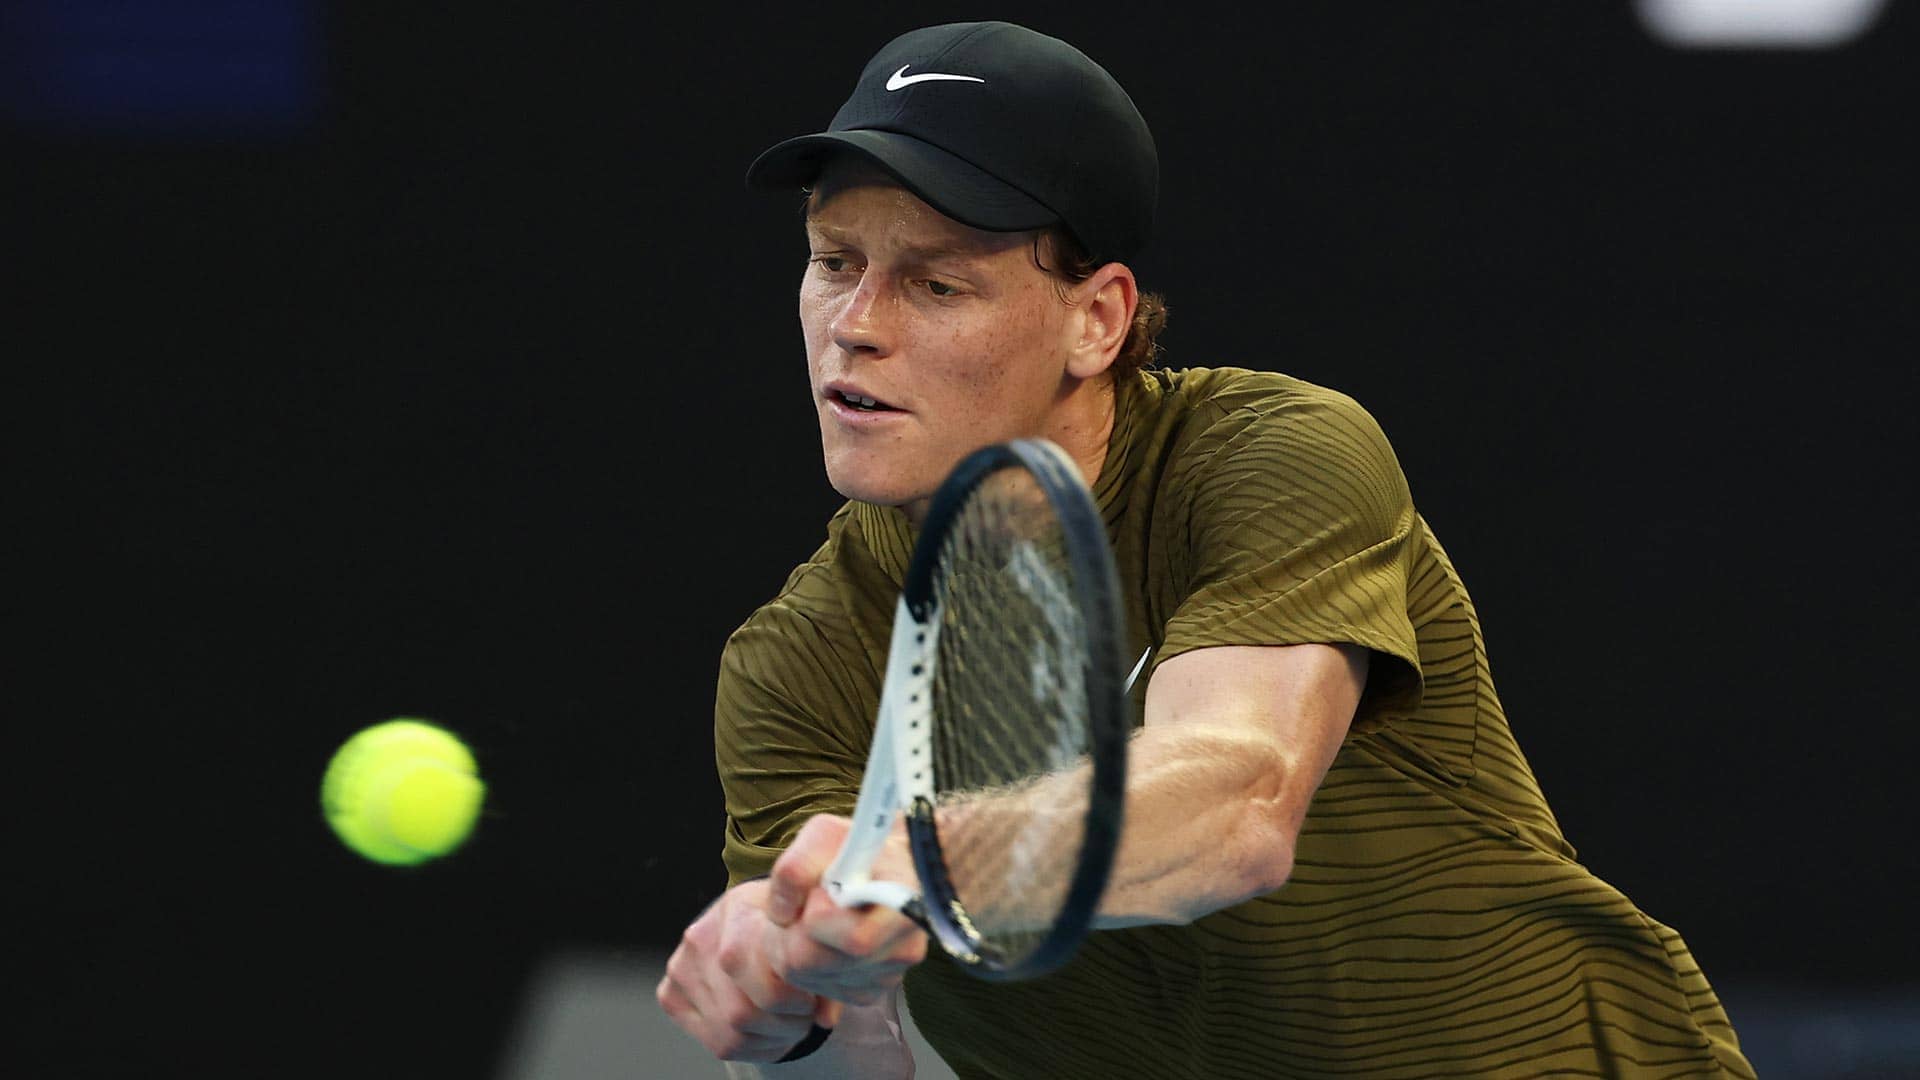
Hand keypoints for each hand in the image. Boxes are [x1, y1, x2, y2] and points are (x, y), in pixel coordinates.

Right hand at [656, 878, 836, 1061]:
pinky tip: (769, 1033)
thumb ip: (821, 965)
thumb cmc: (781, 923)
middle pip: (744, 1011)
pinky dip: (753, 1047)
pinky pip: (718, 1043)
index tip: (811, 1001)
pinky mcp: (672, 997)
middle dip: (784, 1024)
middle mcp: (701, 938)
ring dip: (771, 1039)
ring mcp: (681, 969)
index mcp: (738, 910)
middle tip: (803, 1017)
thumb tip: (828, 1016)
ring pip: (732, 1033)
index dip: (793, 1000)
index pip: (761, 973)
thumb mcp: (808, 928)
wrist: (748, 916)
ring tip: (789, 1024)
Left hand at [762, 814, 928, 1006]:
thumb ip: (796, 868)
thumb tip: (780, 914)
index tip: (817, 890)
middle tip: (799, 905)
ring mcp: (888, 976)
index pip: (854, 940)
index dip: (817, 917)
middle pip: (819, 964)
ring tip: (809, 917)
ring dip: (793, 948)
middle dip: (791, 933)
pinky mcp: (870, 991)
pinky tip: (820, 937)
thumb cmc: (859, 849)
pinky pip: (819, 990)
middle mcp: (904, 949)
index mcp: (905, 906)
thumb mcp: (826, 836)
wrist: (887, 868)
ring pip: (811, 980)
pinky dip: (807, 965)